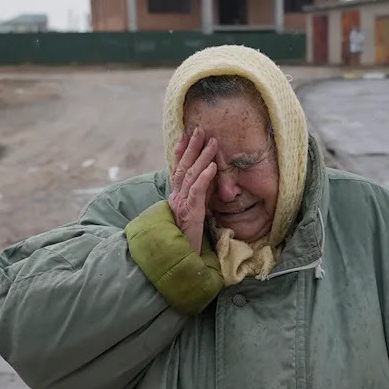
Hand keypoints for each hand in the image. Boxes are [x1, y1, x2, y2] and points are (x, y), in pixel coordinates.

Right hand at [169, 127, 217, 254]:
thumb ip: (196, 197)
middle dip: (192, 147)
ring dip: (202, 157)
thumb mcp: (193, 213)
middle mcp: (176, 198)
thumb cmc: (189, 239)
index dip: (182, 150)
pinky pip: (196, 192)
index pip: (178, 169)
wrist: (182, 259)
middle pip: (183, 167)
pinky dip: (204, 178)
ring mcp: (181, 205)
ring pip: (190, 176)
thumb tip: (206, 180)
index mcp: (176, 197)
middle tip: (199, 129)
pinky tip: (212, 167)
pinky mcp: (190, 214)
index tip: (187, 134)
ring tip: (211, 142)